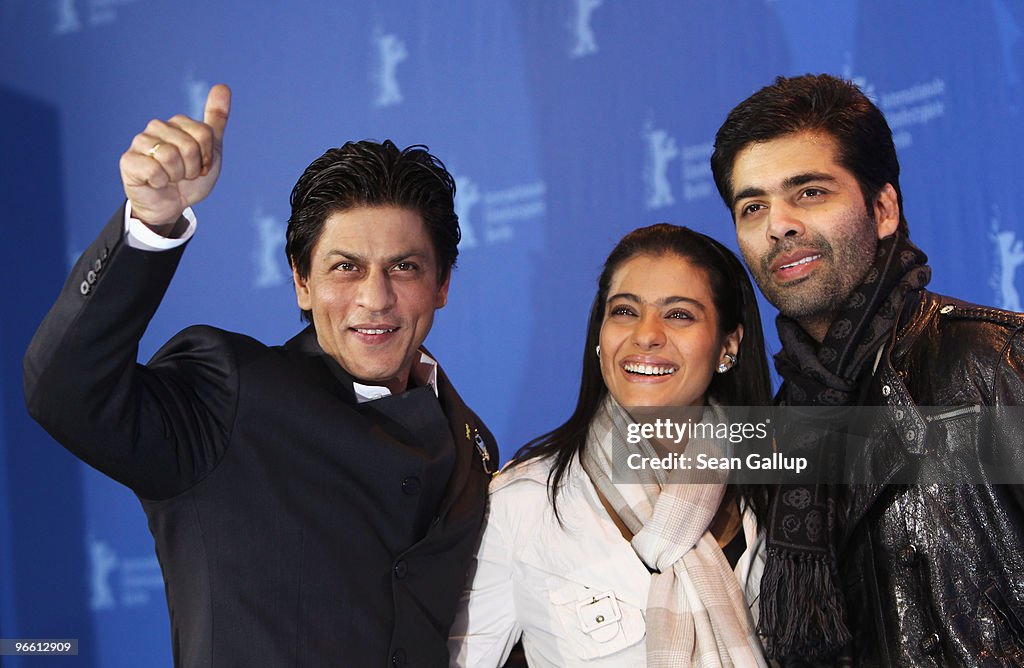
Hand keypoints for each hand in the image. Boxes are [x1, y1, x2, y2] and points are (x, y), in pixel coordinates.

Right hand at [119, 84, 230, 230]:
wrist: (172, 205)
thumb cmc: (189, 179)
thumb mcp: (210, 150)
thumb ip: (216, 119)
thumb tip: (223, 86)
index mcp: (177, 123)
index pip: (205, 134)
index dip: (206, 157)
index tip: (199, 166)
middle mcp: (156, 128)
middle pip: (189, 146)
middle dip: (192, 168)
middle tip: (183, 175)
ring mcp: (140, 142)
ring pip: (170, 156)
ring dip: (176, 176)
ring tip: (170, 178)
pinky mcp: (128, 161)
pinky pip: (153, 170)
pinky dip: (160, 182)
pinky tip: (155, 183)